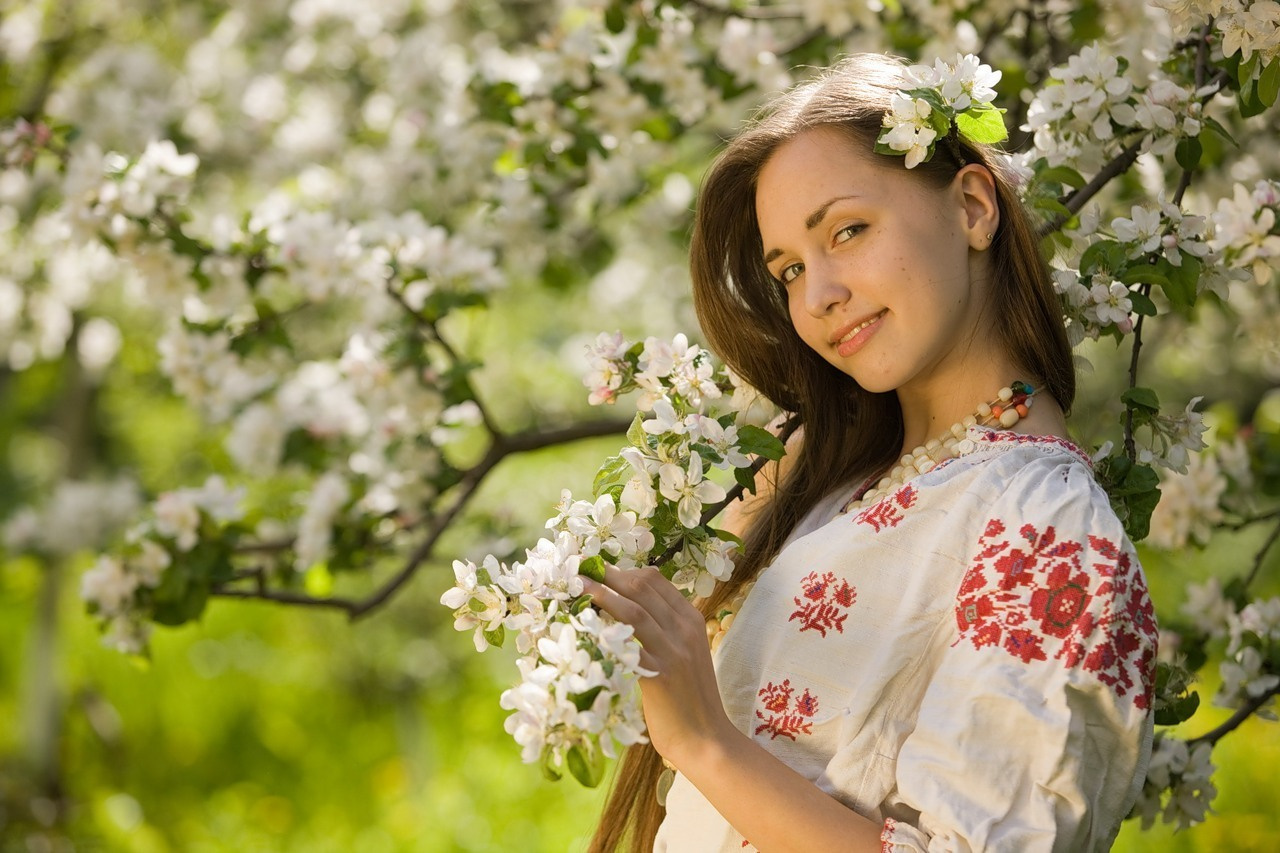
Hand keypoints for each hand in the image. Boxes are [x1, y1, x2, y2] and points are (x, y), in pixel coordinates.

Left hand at [580, 564, 732, 769]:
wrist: (705, 738)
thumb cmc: (689, 697)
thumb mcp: (683, 652)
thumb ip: (664, 628)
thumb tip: (629, 605)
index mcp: (691, 619)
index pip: (656, 580)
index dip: (623, 570)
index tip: (597, 569)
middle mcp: (684, 629)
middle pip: (643, 587)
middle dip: (608, 575)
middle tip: (581, 571)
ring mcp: (673, 651)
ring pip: (634, 610)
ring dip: (602, 595)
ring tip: (578, 587)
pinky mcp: (659, 675)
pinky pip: (627, 646)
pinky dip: (604, 633)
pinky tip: (584, 627)